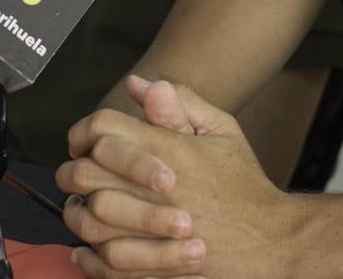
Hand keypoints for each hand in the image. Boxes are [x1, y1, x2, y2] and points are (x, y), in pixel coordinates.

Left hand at [57, 76, 292, 276]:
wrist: (271, 240)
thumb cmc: (243, 183)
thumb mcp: (222, 131)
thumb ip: (180, 103)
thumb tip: (139, 82)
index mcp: (171, 151)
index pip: (103, 129)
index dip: (83, 131)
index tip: (82, 141)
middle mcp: (159, 189)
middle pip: (86, 173)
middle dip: (71, 170)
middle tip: (74, 173)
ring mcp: (157, 231)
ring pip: (90, 219)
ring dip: (76, 213)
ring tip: (79, 207)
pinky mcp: (158, 267)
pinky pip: (106, 264)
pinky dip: (88, 258)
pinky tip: (85, 250)